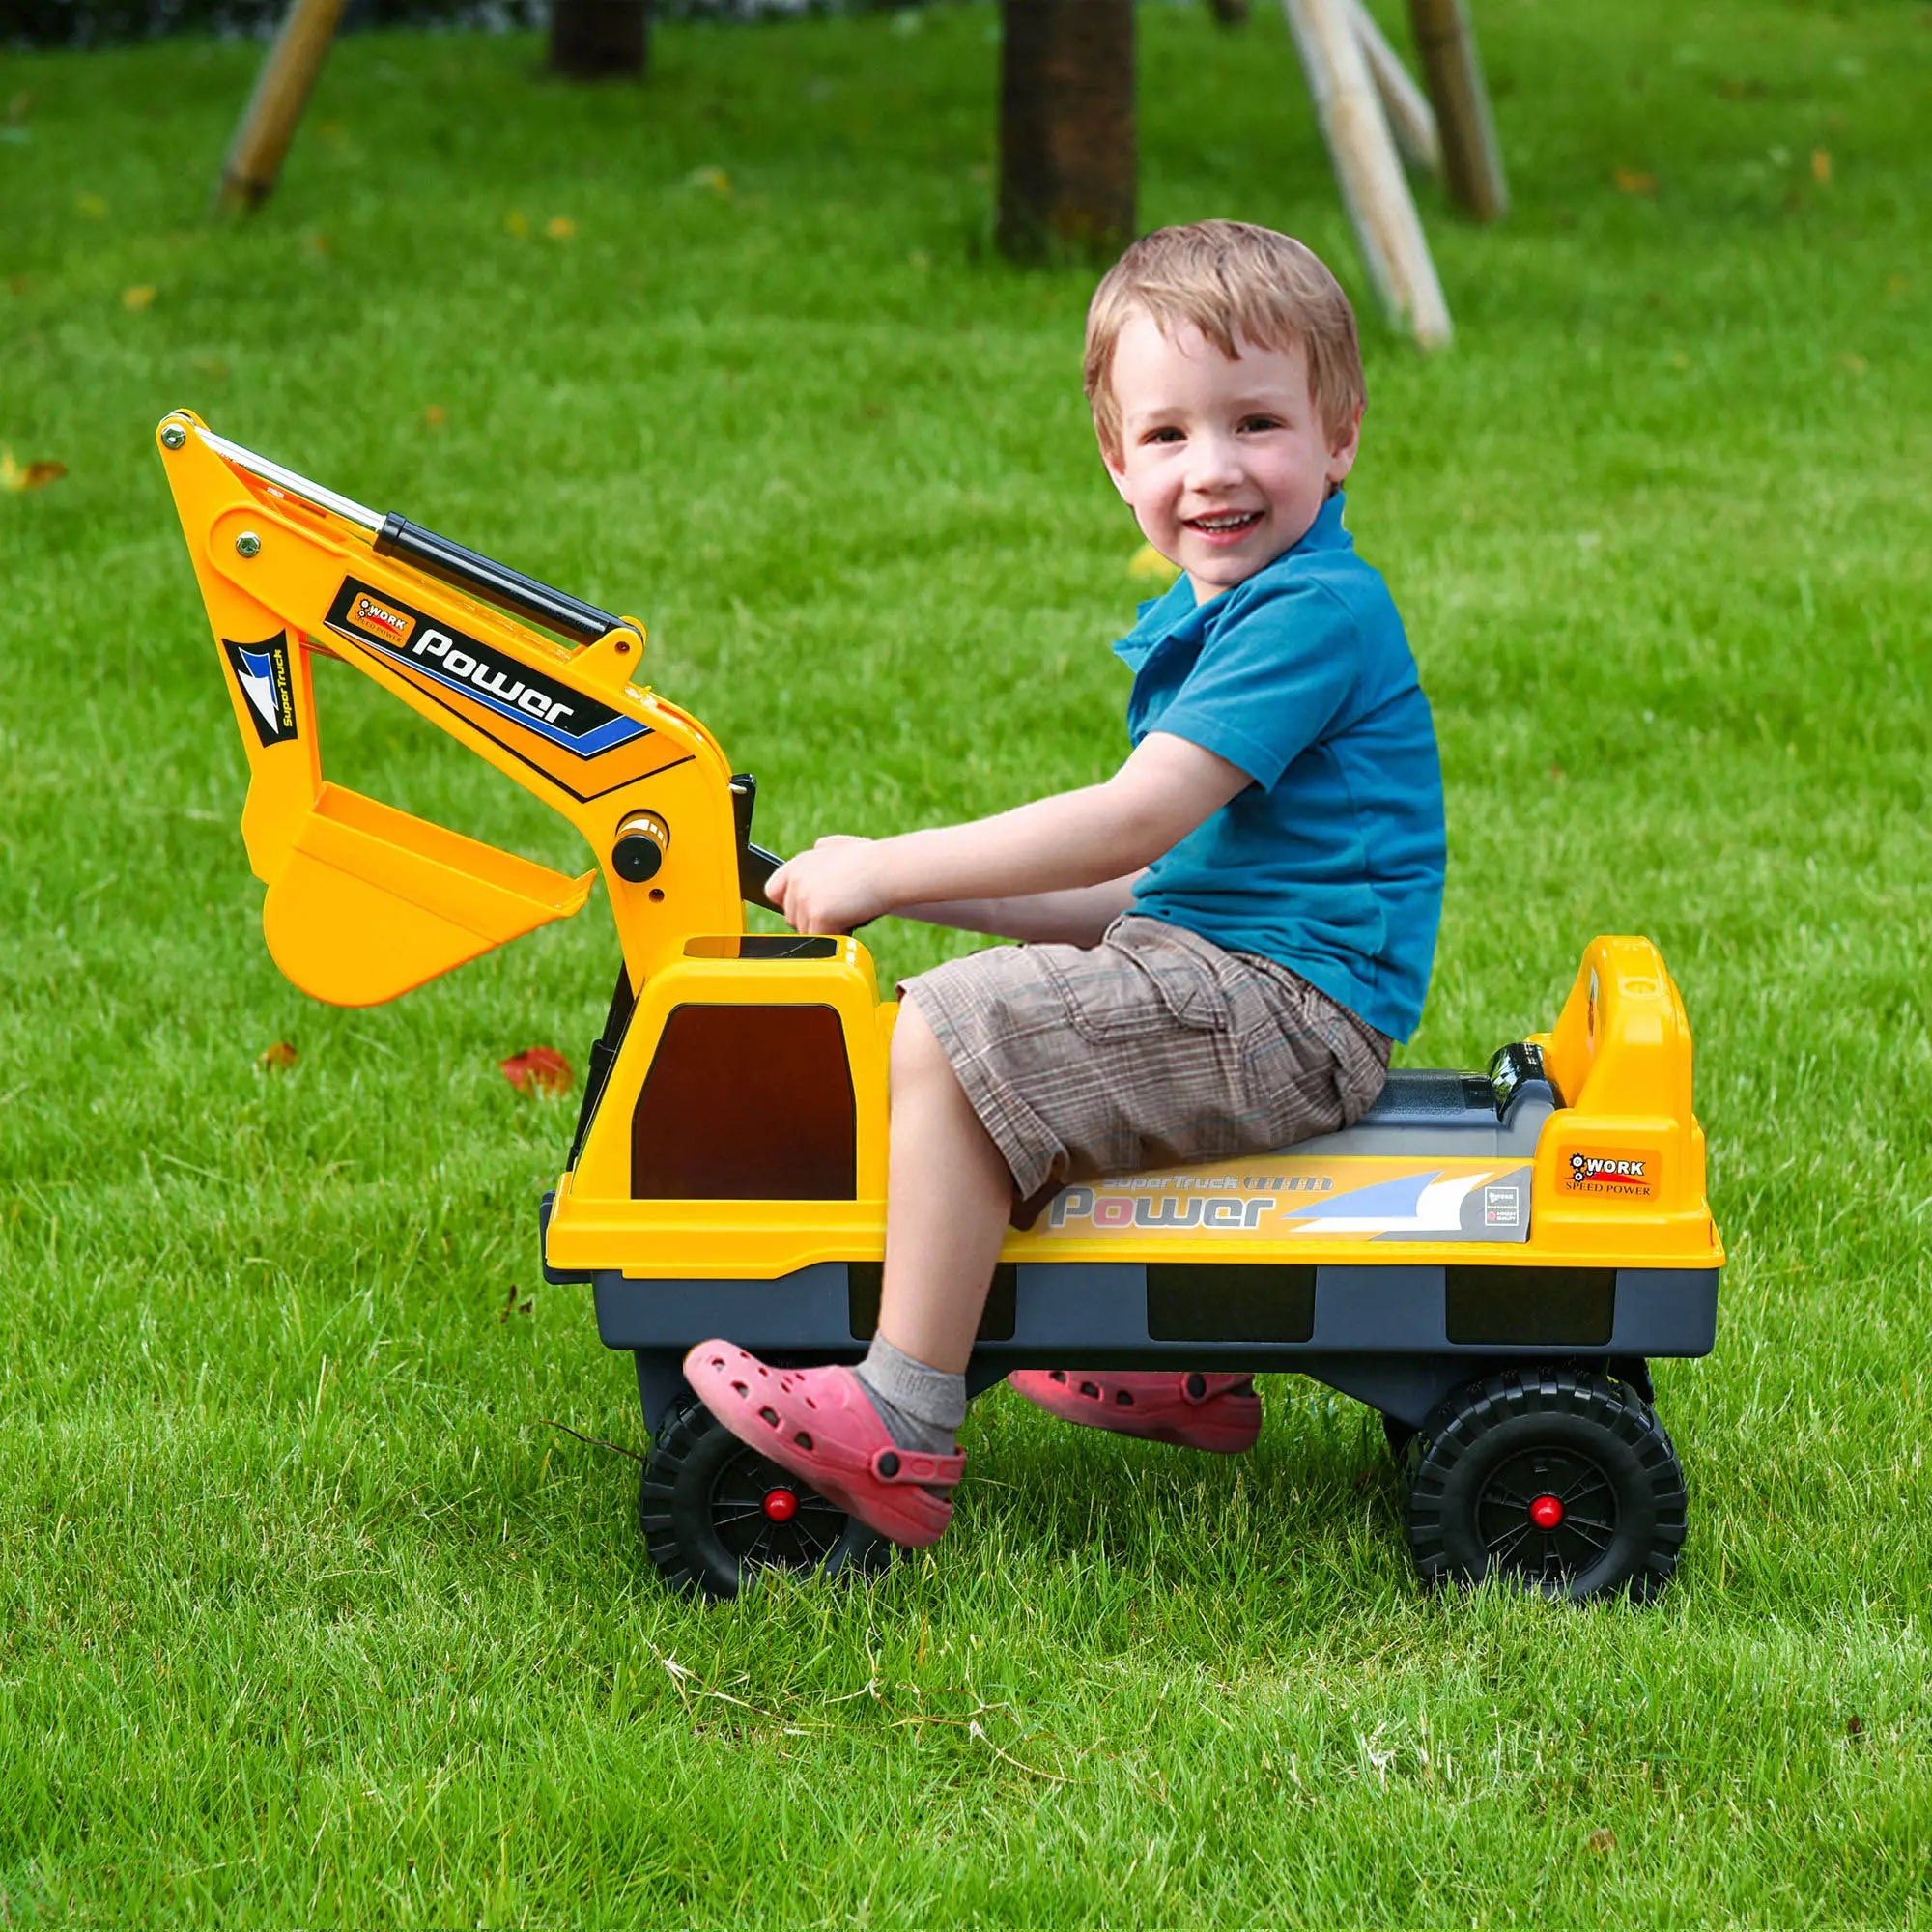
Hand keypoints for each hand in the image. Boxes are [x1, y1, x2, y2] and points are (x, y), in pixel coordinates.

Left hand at [767, 834, 889, 934]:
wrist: (889, 869)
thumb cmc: (874, 861)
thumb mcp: (840, 846)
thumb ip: (822, 851)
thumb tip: (816, 848)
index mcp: (798, 863)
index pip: (773, 892)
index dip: (791, 905)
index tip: (810, 909)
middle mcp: (796, 879)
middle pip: (792, 918)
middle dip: (814, 921)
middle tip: (841, 910)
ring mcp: (804, 897)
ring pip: (806, 932)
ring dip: (828, 930)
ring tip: (850, 912)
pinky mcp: (817, 914)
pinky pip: (821, 940)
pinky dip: (838, 937)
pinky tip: (852, 920)